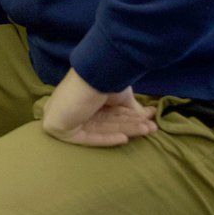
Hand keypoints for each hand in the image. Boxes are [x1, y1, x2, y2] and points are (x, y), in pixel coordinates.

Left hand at [41, 69, 157, 146]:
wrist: (91, 75)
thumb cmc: (104, 80)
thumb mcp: (122, 96)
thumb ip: (132, 109)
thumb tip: (149, 115)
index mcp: (84, 97)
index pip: (109, 113)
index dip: (130, 118)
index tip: (150, 121)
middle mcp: (74, 107)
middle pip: (107, 121)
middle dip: (131, 124)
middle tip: (153, 127)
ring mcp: (66, 118)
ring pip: (101, 129)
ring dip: (126, 129)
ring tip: (148, 129)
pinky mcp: (60, 129)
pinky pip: (87, 138)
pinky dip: (107, 138)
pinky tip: (124, 139)